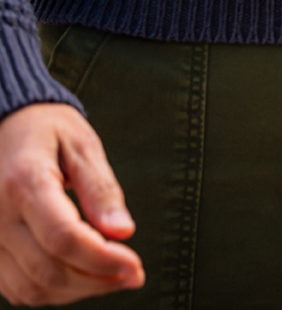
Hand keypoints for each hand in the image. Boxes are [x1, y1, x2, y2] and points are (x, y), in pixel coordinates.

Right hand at [0, 104, 142, 303]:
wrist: (5, 124)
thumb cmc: (45, 129)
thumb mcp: (81, 143)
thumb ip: (101, 188)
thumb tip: (123, 231)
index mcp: (25, 182)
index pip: (64, 238)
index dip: (103, 260)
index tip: (135, 266)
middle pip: (49, 271)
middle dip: (96, 280)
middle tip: (131, 274)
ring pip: (31, 289)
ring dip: (76, 292)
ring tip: (110, 277)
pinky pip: (16, 288)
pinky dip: (51, 292)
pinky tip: (79, 276)